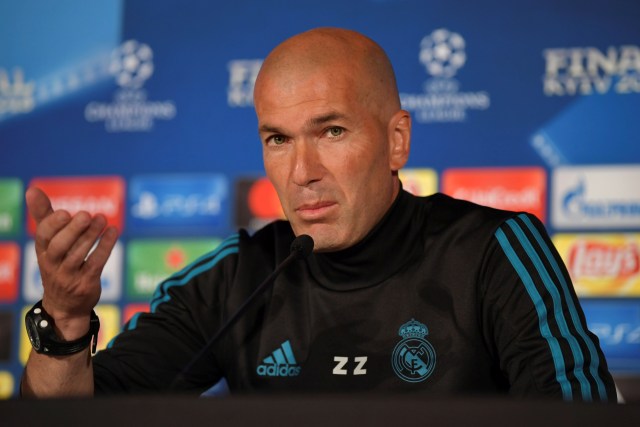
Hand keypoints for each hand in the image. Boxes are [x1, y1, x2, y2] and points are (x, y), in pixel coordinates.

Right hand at [25, 187, 118, 338]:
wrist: (65, 306)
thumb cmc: (57, 265)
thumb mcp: (47, 243)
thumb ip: (43, 216)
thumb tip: (32, 189)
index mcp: (43, 252)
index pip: (43, 237)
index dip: (53, 225)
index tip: (65, 212)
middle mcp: (53, 265)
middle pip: (59, 247)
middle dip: (72, 230)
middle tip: (85, 214)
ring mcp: (69, 276)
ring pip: (78, 255)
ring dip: (91, 235)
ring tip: (102, 218)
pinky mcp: (86, 283)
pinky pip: (96, 263)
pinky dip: (105, 246)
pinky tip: (113, 231)